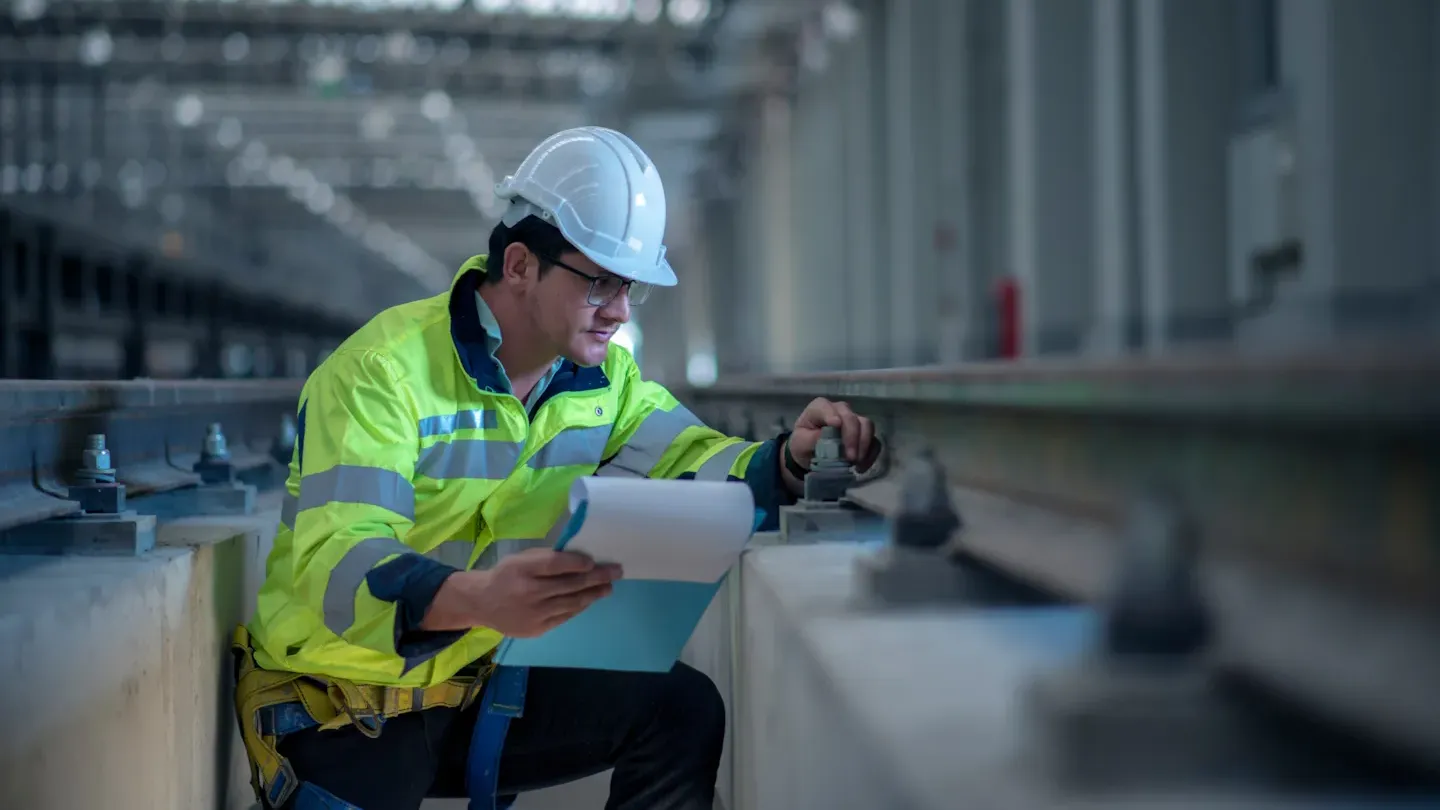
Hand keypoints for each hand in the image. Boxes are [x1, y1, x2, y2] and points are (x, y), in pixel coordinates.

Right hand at [421, 548, 621, 637]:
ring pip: (571, 603)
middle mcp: (528, 592)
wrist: (481, 603)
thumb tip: (581, 560)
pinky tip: (589, 600)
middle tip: (616, 572)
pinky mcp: (537, 629)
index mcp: (522, 568)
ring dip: (593, 594)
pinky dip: (578, 607)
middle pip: (570, 584)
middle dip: (597, 577)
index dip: (577, 563)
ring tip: (608, 587)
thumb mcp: (521, 559)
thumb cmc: (506, 575)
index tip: (594, 561)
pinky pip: (564, 616)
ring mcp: (533, 614)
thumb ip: (547, 559)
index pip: (556, 564)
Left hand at [784, 398, 881, 475]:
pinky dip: (870, 455)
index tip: (836, 425)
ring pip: (867, 426)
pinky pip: (874, 442)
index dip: (832, 415)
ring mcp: (854, 422)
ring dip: (864, 445)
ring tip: (855, 462)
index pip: (828, 408)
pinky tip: (860, 467)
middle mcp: (840, 411)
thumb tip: (826, 436)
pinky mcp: (863, 436)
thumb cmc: (803, 444)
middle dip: (852, 437)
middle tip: (850, 457)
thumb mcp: (800, 442)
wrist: (809, 456)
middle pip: (852, 418)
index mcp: (821, 408)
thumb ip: (811, 438)